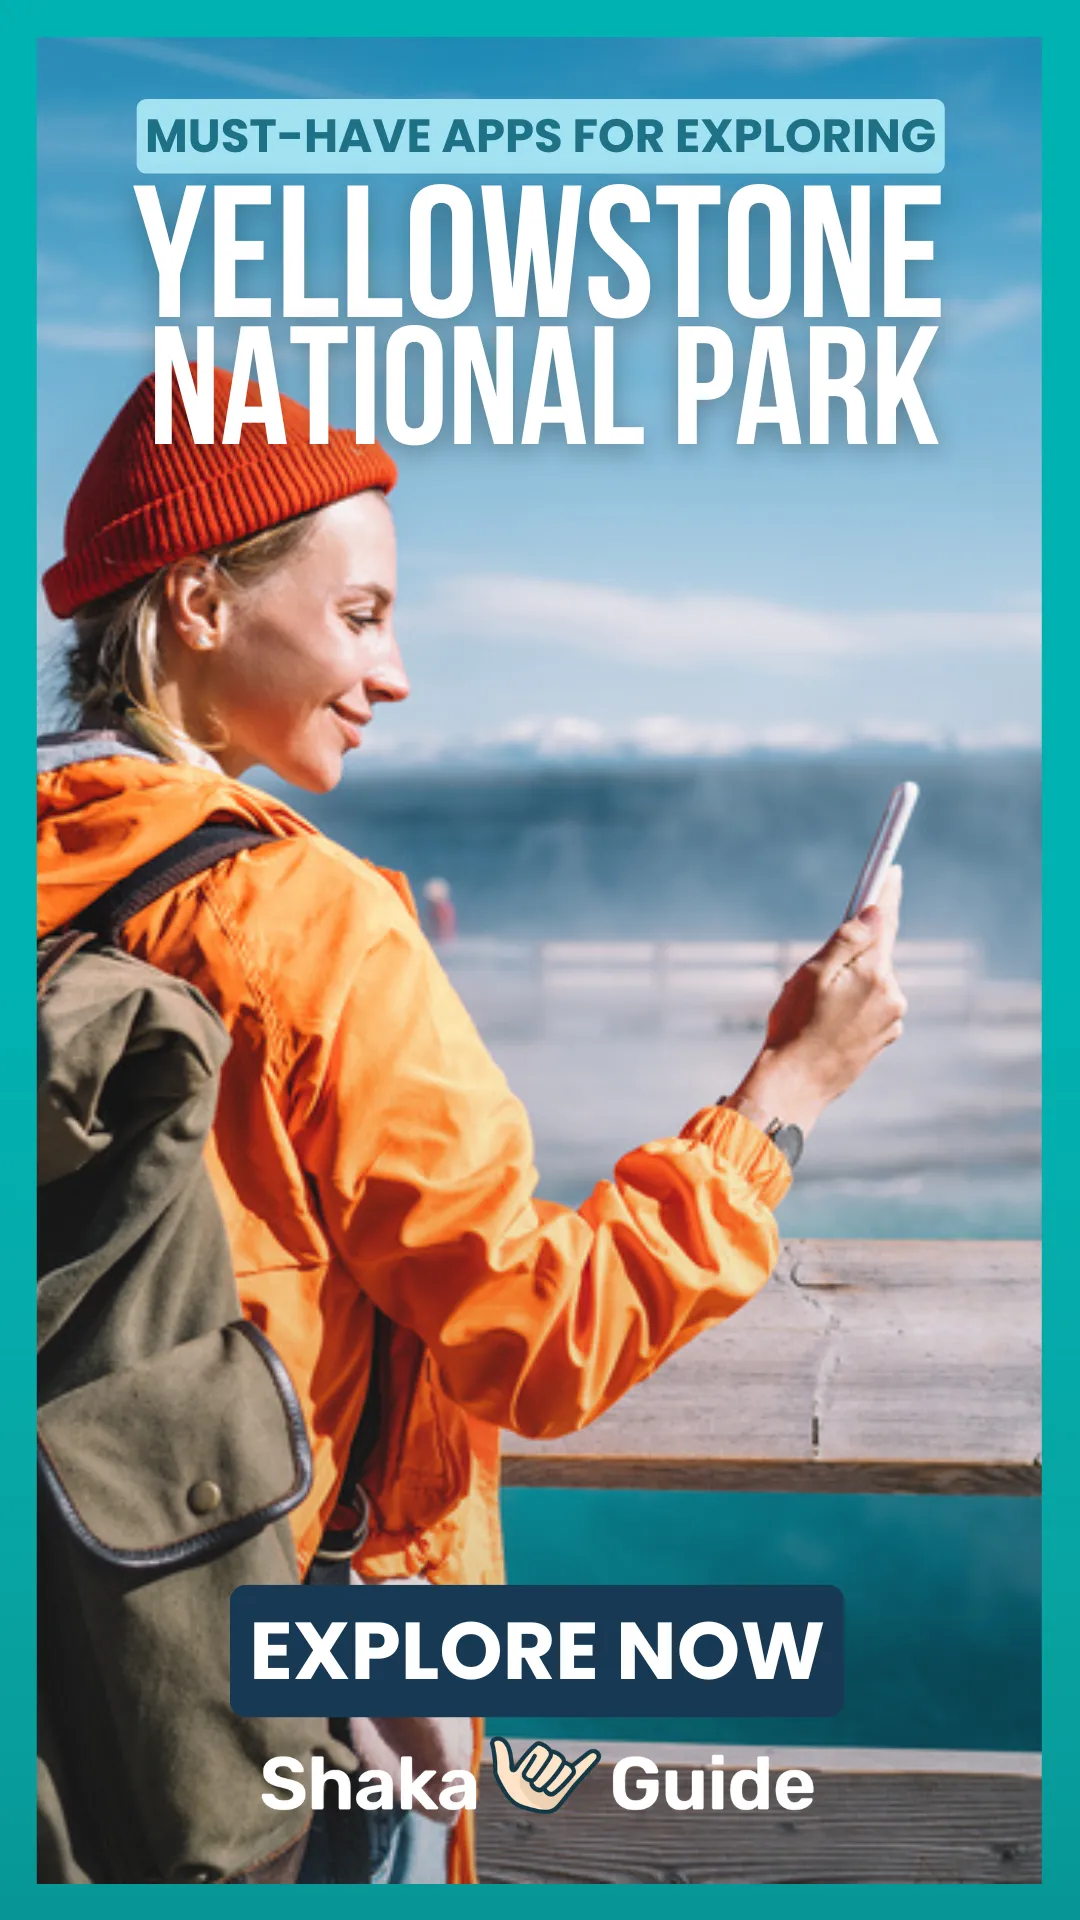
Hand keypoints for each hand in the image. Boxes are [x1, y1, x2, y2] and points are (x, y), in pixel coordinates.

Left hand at [490, 1737, 599, 1812]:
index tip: (524, 1776)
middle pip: (553, 1760)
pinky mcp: (568, 1784)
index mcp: (539, 1756)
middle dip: (541, 1775)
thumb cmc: (514, 1789)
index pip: (543, 1752)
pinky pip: (580, 1769)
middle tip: (533, 1786)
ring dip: (553, 1783)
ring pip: (564, 1769)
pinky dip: (587, 1762)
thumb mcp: (506, 1775)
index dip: (533, 1765)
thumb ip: (503, 1759)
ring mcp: (560, 1772)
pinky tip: (595, 1754)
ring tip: (543, 1791)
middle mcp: (551, 1762)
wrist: (525, 1807)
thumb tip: (496, 1740)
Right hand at [728, 865, 907, 1137]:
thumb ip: (847, 940)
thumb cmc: (795, 1027)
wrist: (795, 1086)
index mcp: (875, 973)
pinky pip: (872, 1006)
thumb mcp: (813, 974)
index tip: (891, 871)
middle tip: (818, 971)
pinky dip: (854, 1003)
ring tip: (816, 1006)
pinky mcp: (885, 1038)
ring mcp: (892, 1019)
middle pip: (878, 953)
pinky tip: (827, 1021)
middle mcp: (893, 994)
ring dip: (851, 981)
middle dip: (852, 952)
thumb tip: (875, 912)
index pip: (885, 922)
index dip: (886, 894)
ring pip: (873, 981)